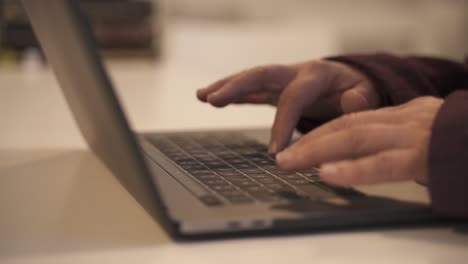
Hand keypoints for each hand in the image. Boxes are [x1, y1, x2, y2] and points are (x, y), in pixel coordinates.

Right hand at [197, 60, 378, 152]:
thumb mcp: (365, 95)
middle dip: (237, 86)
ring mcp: (281, 79)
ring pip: (250, 79)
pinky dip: (231, 93)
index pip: (293, 99)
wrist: (348, 80)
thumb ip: (360, 101)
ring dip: (226, 86)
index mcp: (316, 74)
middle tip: (214, 99)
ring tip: (202, 96)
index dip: (282, 125)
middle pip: (261, 74)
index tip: (275, 153)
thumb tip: (349, 105)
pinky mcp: (274, 89)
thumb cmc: (355, 90)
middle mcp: (294, 72)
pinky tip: (208, 97)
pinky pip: (250, 90)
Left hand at [276, 96, 443, 185]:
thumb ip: (399, 145)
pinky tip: (329, 175)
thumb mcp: (429, 139)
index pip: (353, 120)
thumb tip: (366, 159)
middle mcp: (407, 119)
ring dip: (318, 151)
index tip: (298, 147)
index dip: (322, 134)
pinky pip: (386, 163)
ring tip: (290, 164)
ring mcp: (417, 135)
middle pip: (347, 126)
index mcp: (406, 116)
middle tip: (283, 159)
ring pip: (357, 137)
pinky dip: (355, 169)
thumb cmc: (465, 145)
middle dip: (311, 142)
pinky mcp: (429, 155)